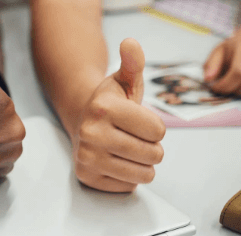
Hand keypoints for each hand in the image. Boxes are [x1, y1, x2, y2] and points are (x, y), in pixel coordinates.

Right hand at [72, 38, 165, 191]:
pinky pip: (128, 186)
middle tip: (136, 138)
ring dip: (143, 164)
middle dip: (152, 147)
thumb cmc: (112, 103)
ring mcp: (87, 158)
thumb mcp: (125, 80)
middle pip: (153, 154)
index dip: (156, 127)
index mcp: (104, 108)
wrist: (82, 122)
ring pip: (143, 174)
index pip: (158, 131)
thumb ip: (133, 63)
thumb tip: (130, 44)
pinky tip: (116, 161)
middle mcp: (91, 134)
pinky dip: (128, 177)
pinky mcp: (86, 177)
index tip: (140, 121)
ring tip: (129, 151)